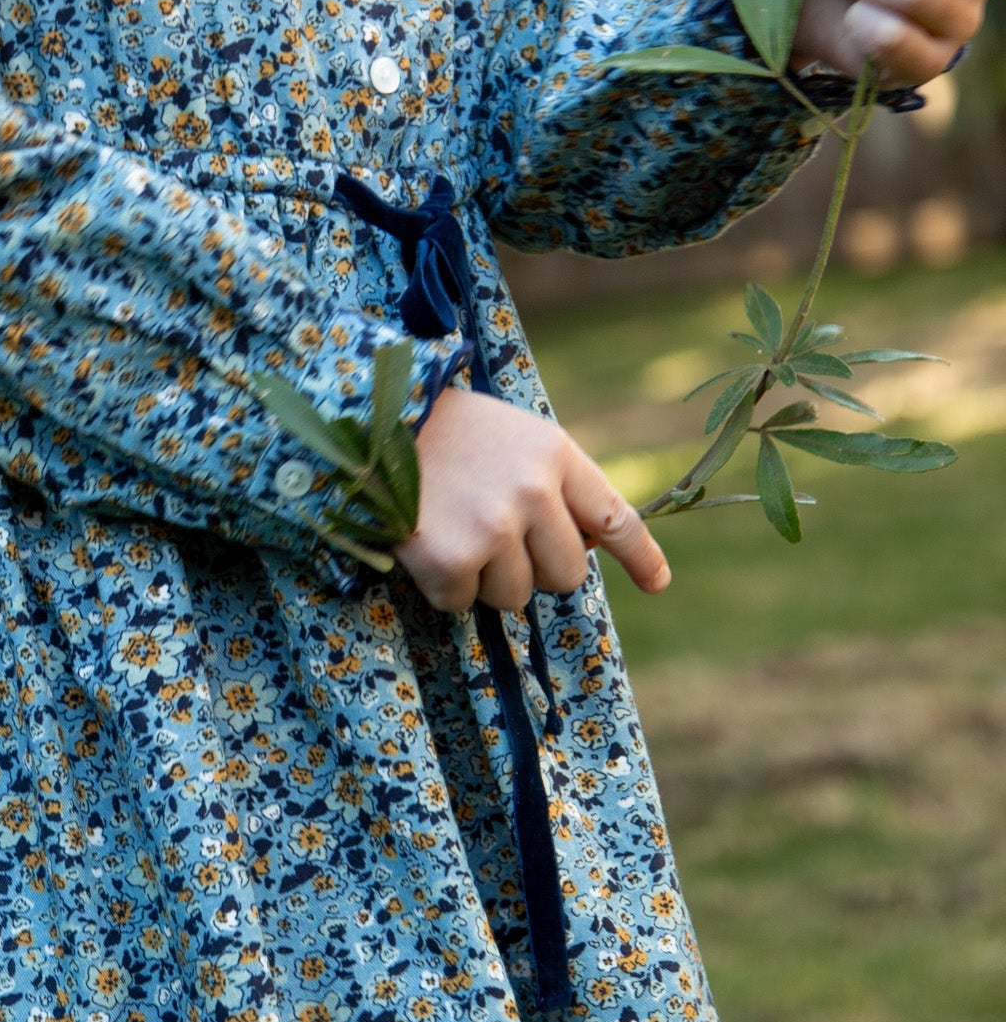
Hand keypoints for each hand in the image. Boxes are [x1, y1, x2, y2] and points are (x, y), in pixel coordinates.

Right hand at [396, 385, 670, 612]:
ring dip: (484, 576)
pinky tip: (421, 539)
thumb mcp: (510, 435)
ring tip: (448, 525)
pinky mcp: (450, 558)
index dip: (640, 555)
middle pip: (567, 575)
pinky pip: (461, 603)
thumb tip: (585, 548)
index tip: (658, 582)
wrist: (362, 418)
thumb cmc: (442, 428)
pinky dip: (442, 584)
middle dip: (534, 567)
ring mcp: (492, 528)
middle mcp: (532, 492)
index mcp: (553, 454)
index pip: (614, 516)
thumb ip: (550, 483)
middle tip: (490, 533)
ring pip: (515, 596)